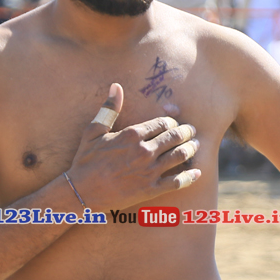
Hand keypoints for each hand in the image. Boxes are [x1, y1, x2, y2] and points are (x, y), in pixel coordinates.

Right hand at [65, 83, 200, 209]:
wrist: (81, 192)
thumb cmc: (85, 161)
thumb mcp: (94, 131)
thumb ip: (109, 108)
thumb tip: (116, 86)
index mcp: (132, 134)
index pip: (162, 123)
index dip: (172, 121)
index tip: (174, 123)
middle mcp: (144, 151)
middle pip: (175, 137)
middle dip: (187, 132)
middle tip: (191, 131)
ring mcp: (149, 171)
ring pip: (180, 156)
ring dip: (191, 149)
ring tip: (195, 146)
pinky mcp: (151, 189)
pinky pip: (177, 182)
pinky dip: (190, 176)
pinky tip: (197, 171)